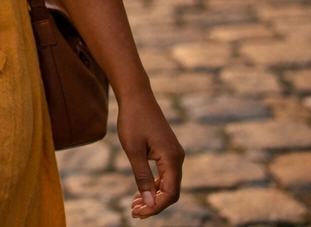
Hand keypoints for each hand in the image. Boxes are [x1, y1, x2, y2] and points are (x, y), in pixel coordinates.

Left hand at [118, 91, 181, 217]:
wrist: (136, 96)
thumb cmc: (133, 120)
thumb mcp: (133, 150)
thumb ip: (142, 177)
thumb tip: (149, 202)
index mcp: (171, 158)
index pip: (170, 193)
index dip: (156, 207)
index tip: (139, 214)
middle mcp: (177, 158)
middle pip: (171, 191)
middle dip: (154, 204)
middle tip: (134, 213)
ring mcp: (174, 154)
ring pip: (168, 184)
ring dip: (153, 197)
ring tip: (135, 207)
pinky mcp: (168, 152)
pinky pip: (165, 175)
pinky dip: (154, 186)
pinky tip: (140, 193)